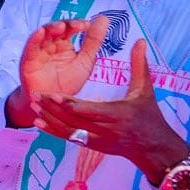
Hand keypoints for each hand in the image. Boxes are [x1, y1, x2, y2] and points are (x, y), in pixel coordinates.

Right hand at [7, 16, 107, 127]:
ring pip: (43, 35)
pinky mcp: (28, 62)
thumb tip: (104, 19)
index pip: (70, 28)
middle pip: (56, 29)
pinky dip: (34, 39)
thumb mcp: (85, 62)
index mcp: (64, 44)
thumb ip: (93, 41)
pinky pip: (30, 48)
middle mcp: (50, 45)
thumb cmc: (67, 83)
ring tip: (61, 26)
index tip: (88, 25)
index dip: (78, 25)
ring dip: (51, 29)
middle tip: (78, 25)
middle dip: (66, 25)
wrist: (53, 106)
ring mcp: (39, 52)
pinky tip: (40, 33)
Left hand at [32, 39, 189, 183]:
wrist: (155, 149)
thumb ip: (140, 65)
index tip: (52, 92)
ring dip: (50, 119)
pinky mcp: (94, 147)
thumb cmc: (150, 116)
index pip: (89, 110)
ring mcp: (99, 141)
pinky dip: (54, 132)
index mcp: (118, 115)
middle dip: (52, 109)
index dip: (69, 103)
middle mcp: (107, 130)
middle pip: (74, 121)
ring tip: (33, 105)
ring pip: (69, 131)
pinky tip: (39, 122)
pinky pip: (70, 140)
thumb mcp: (145, 91)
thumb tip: (140, 40)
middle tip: (34, 95)